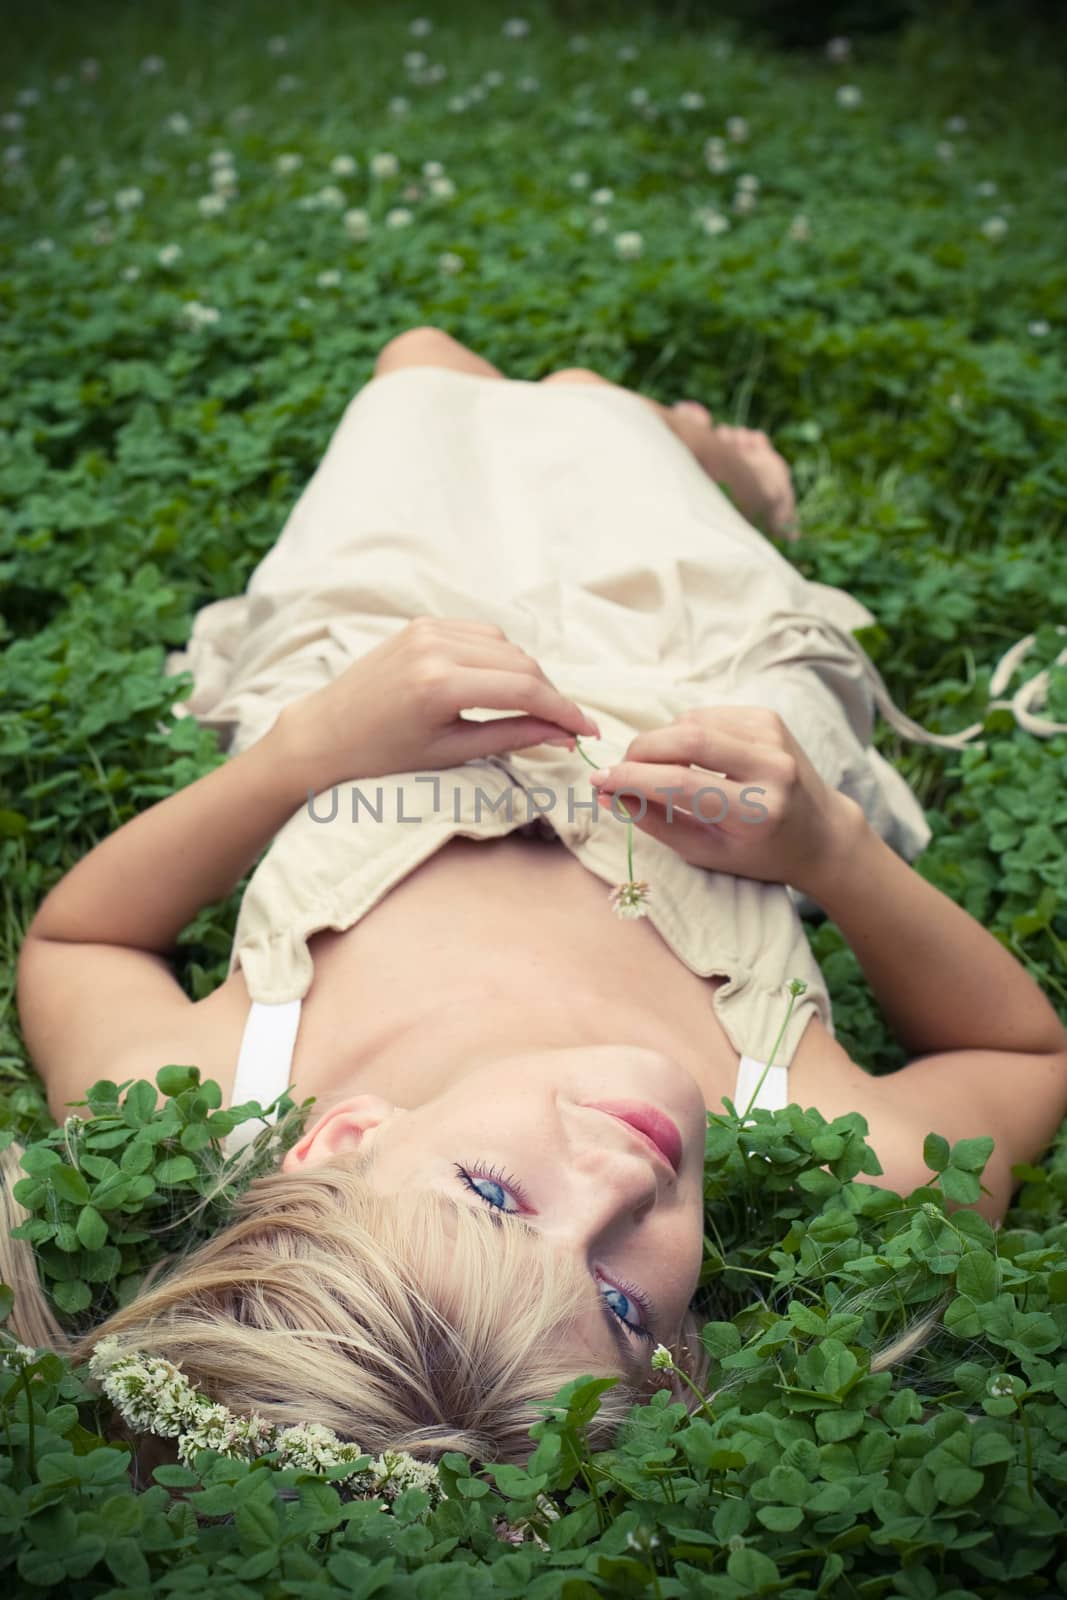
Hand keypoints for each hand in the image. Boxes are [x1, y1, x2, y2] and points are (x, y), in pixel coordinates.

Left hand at [274, 617, 599, 790]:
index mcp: (439, 684)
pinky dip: (501, 656)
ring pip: (505, 645)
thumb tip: (563, 736)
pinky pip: (481, 635)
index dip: (564, 710)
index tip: (587, 731)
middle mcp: (435, 647)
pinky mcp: (422, 624)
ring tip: (535, 708)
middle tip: (567, 726)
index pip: (524, 689)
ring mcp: (427, 629)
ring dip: (528, 673)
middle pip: (521, 662)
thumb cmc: (382, 755)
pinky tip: (502, 683)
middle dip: (550, 694)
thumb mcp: (452, 753)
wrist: (325, 733)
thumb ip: (513, 737)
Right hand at [590, 705, 860, 895]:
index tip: (599, 781)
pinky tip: (690, 755)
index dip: (632, 779)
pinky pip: (706, 714)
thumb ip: (655, 822)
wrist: (821, 832)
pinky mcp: (769, 718)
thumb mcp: (706, 853)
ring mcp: (773, 736)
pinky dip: (683, 731)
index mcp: (757, 812)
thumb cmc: (759, 852)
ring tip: (658, 769)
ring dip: (660, 742)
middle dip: (639, 751)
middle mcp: (771, 767)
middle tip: (621, 771)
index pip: (681, 784)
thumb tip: (606, 793)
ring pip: (691, 721)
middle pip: (686, 739)